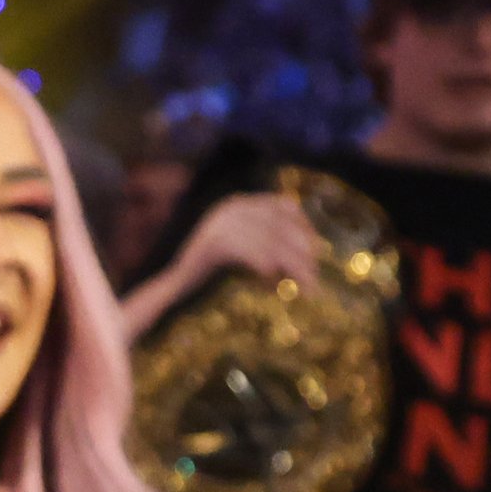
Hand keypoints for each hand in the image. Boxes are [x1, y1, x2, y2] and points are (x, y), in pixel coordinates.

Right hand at [166, 190, 322, 296]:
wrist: (174, 288)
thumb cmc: (211, 272)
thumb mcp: (244, 247)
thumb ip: (269, 239)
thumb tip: (313, 245)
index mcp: (238, 203)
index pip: (284, 206)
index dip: (305, 227)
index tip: (316, 251)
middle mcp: (230, 207)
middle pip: (281, 226)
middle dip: (302, 253)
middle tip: (314, 279)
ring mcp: (221, 223)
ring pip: (272, 243)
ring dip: (292, 267)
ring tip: (303, 287)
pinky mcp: (215, 243)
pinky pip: (255, 255)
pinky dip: (267, 271)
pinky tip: (270, 286)